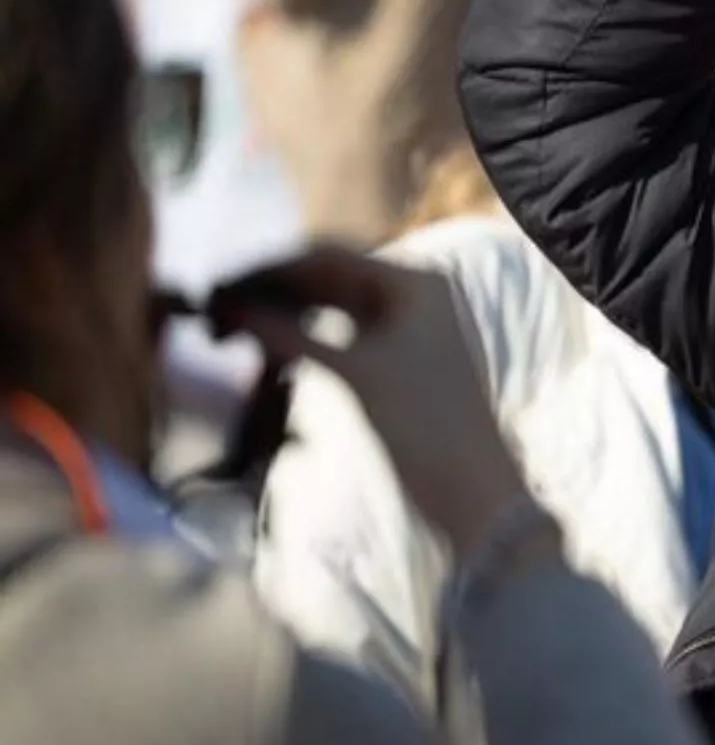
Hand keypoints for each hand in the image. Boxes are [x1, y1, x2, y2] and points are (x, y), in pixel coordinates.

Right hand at [212, 248, 527, 549]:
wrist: (470, 487)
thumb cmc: (425, 422)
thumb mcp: (357, 372)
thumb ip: (291, 335)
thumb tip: (231, 309)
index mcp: (415, 282)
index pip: (328, 257)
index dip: (271, 268)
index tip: (218, 285)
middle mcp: (410, 295)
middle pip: (326, 279)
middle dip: (272, 292)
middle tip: (214, 312)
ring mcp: (402, 328)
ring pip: (328, 308)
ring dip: (282, 316)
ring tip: (228, 331)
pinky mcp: (392, 360)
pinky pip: (337, 336)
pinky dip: (301, 340)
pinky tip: (264, 351)